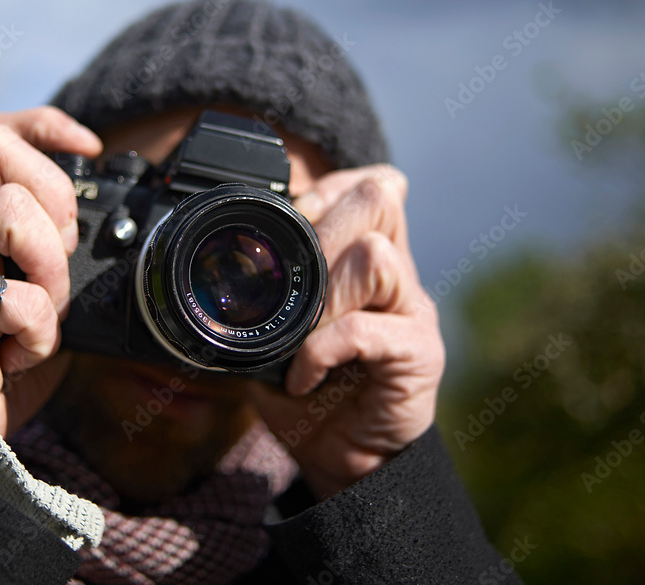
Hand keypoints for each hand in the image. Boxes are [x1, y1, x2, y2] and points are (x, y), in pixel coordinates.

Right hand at [0, 107, 101, 437]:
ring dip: (50, 270)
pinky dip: (38, 331)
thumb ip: (51, 253)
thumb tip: (96, 229)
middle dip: (54, 201)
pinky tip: (19, 354)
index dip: (44, 125)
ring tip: (41, 314)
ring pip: (9, 210)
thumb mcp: (34, 294)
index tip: (89, 146)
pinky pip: (16, 294)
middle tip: (54, 262)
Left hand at [251, 165, 445, 498]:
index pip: (370, 185)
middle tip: (292, 279)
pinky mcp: (417, 354)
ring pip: (374, 256)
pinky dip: (319, 351)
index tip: (292, 220)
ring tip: (299, 334)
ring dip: (321, 294)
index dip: (329, 188)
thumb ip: (271, 293)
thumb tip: (227, 262)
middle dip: (320, 229)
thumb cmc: (310, 391)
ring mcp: (413, 311)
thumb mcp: (279, 332)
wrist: (345, 458)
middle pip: (377, 200)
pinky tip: (302, 376)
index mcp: (371, 258)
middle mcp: (399, 275)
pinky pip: (363, 330)